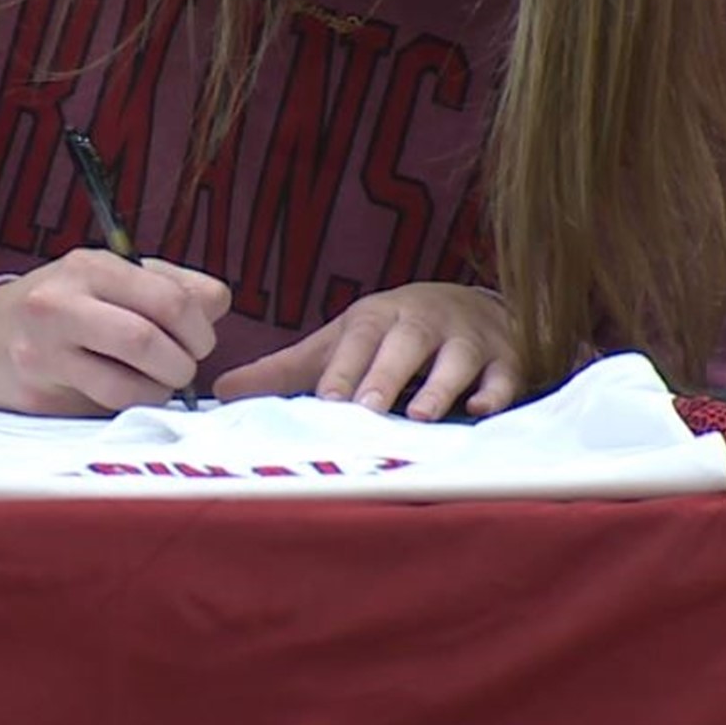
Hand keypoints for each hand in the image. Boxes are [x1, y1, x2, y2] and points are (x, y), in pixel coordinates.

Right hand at [0, 250, 229, 414]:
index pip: (170, 298)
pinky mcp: (37, 390)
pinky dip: (133, 404)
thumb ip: (171, 286)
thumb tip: (218, 304)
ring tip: (157, 383)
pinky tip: (129, 394)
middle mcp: (62, 301)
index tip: (200, 341)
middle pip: (149, 340)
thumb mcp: (111, 279)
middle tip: (183, 368)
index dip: (201, 328)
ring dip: (159, 390)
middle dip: (183, 363)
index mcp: (90, 266)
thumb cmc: (65, 308)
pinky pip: (105, 406)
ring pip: (129, 383)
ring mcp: (44, 349)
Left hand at [212, 282, 523, 421]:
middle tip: (367, 409)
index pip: (357, 341)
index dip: (343, 369)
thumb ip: (285, 371)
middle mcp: (422, 323)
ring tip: (420, 415)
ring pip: (456, 359)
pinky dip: (496, 391)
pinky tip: (483, 409)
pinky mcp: (506, 358)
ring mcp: (467, 339)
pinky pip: (505, 374)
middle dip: (386, 375)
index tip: (327, 401)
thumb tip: (219, 390)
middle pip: (404, 344)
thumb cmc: (393, 336)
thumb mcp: (341, 345)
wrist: (474, 308)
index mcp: (378, 319)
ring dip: (440, 385)